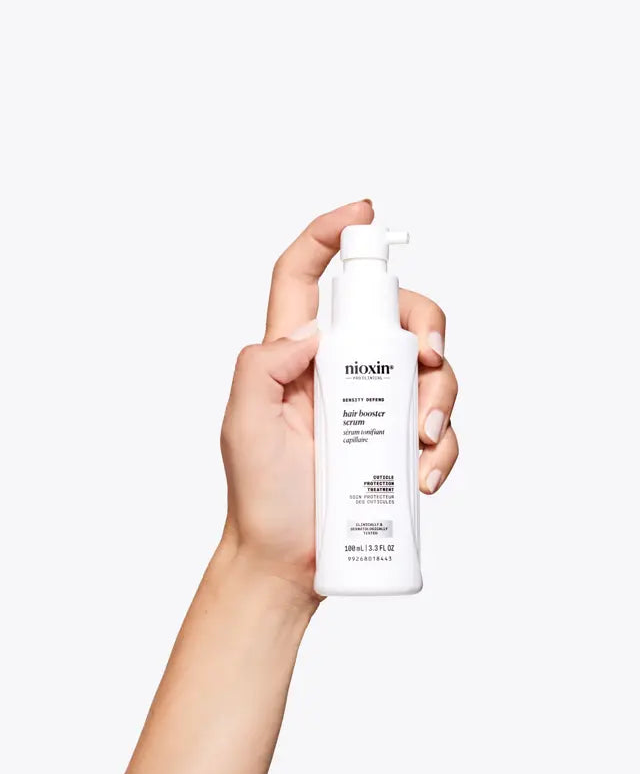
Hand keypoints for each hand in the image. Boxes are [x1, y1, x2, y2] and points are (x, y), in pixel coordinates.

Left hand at [220, 200, 458, 600]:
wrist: (286, 562)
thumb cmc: (259, 496)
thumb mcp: (242, 423)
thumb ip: (260, 365)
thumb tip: (315, 332)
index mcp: (295, 356)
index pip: (304, 278)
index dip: (329, 235)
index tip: (365, 211)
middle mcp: (341, 371)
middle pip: (395, 314)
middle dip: (425, 322)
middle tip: (426, 358)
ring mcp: (375, 408)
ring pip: (430, 369)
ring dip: (441, 396)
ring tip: (421, 440)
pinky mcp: (399, 446)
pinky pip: (441, 428)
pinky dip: (444, 447)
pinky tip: (423, 477)